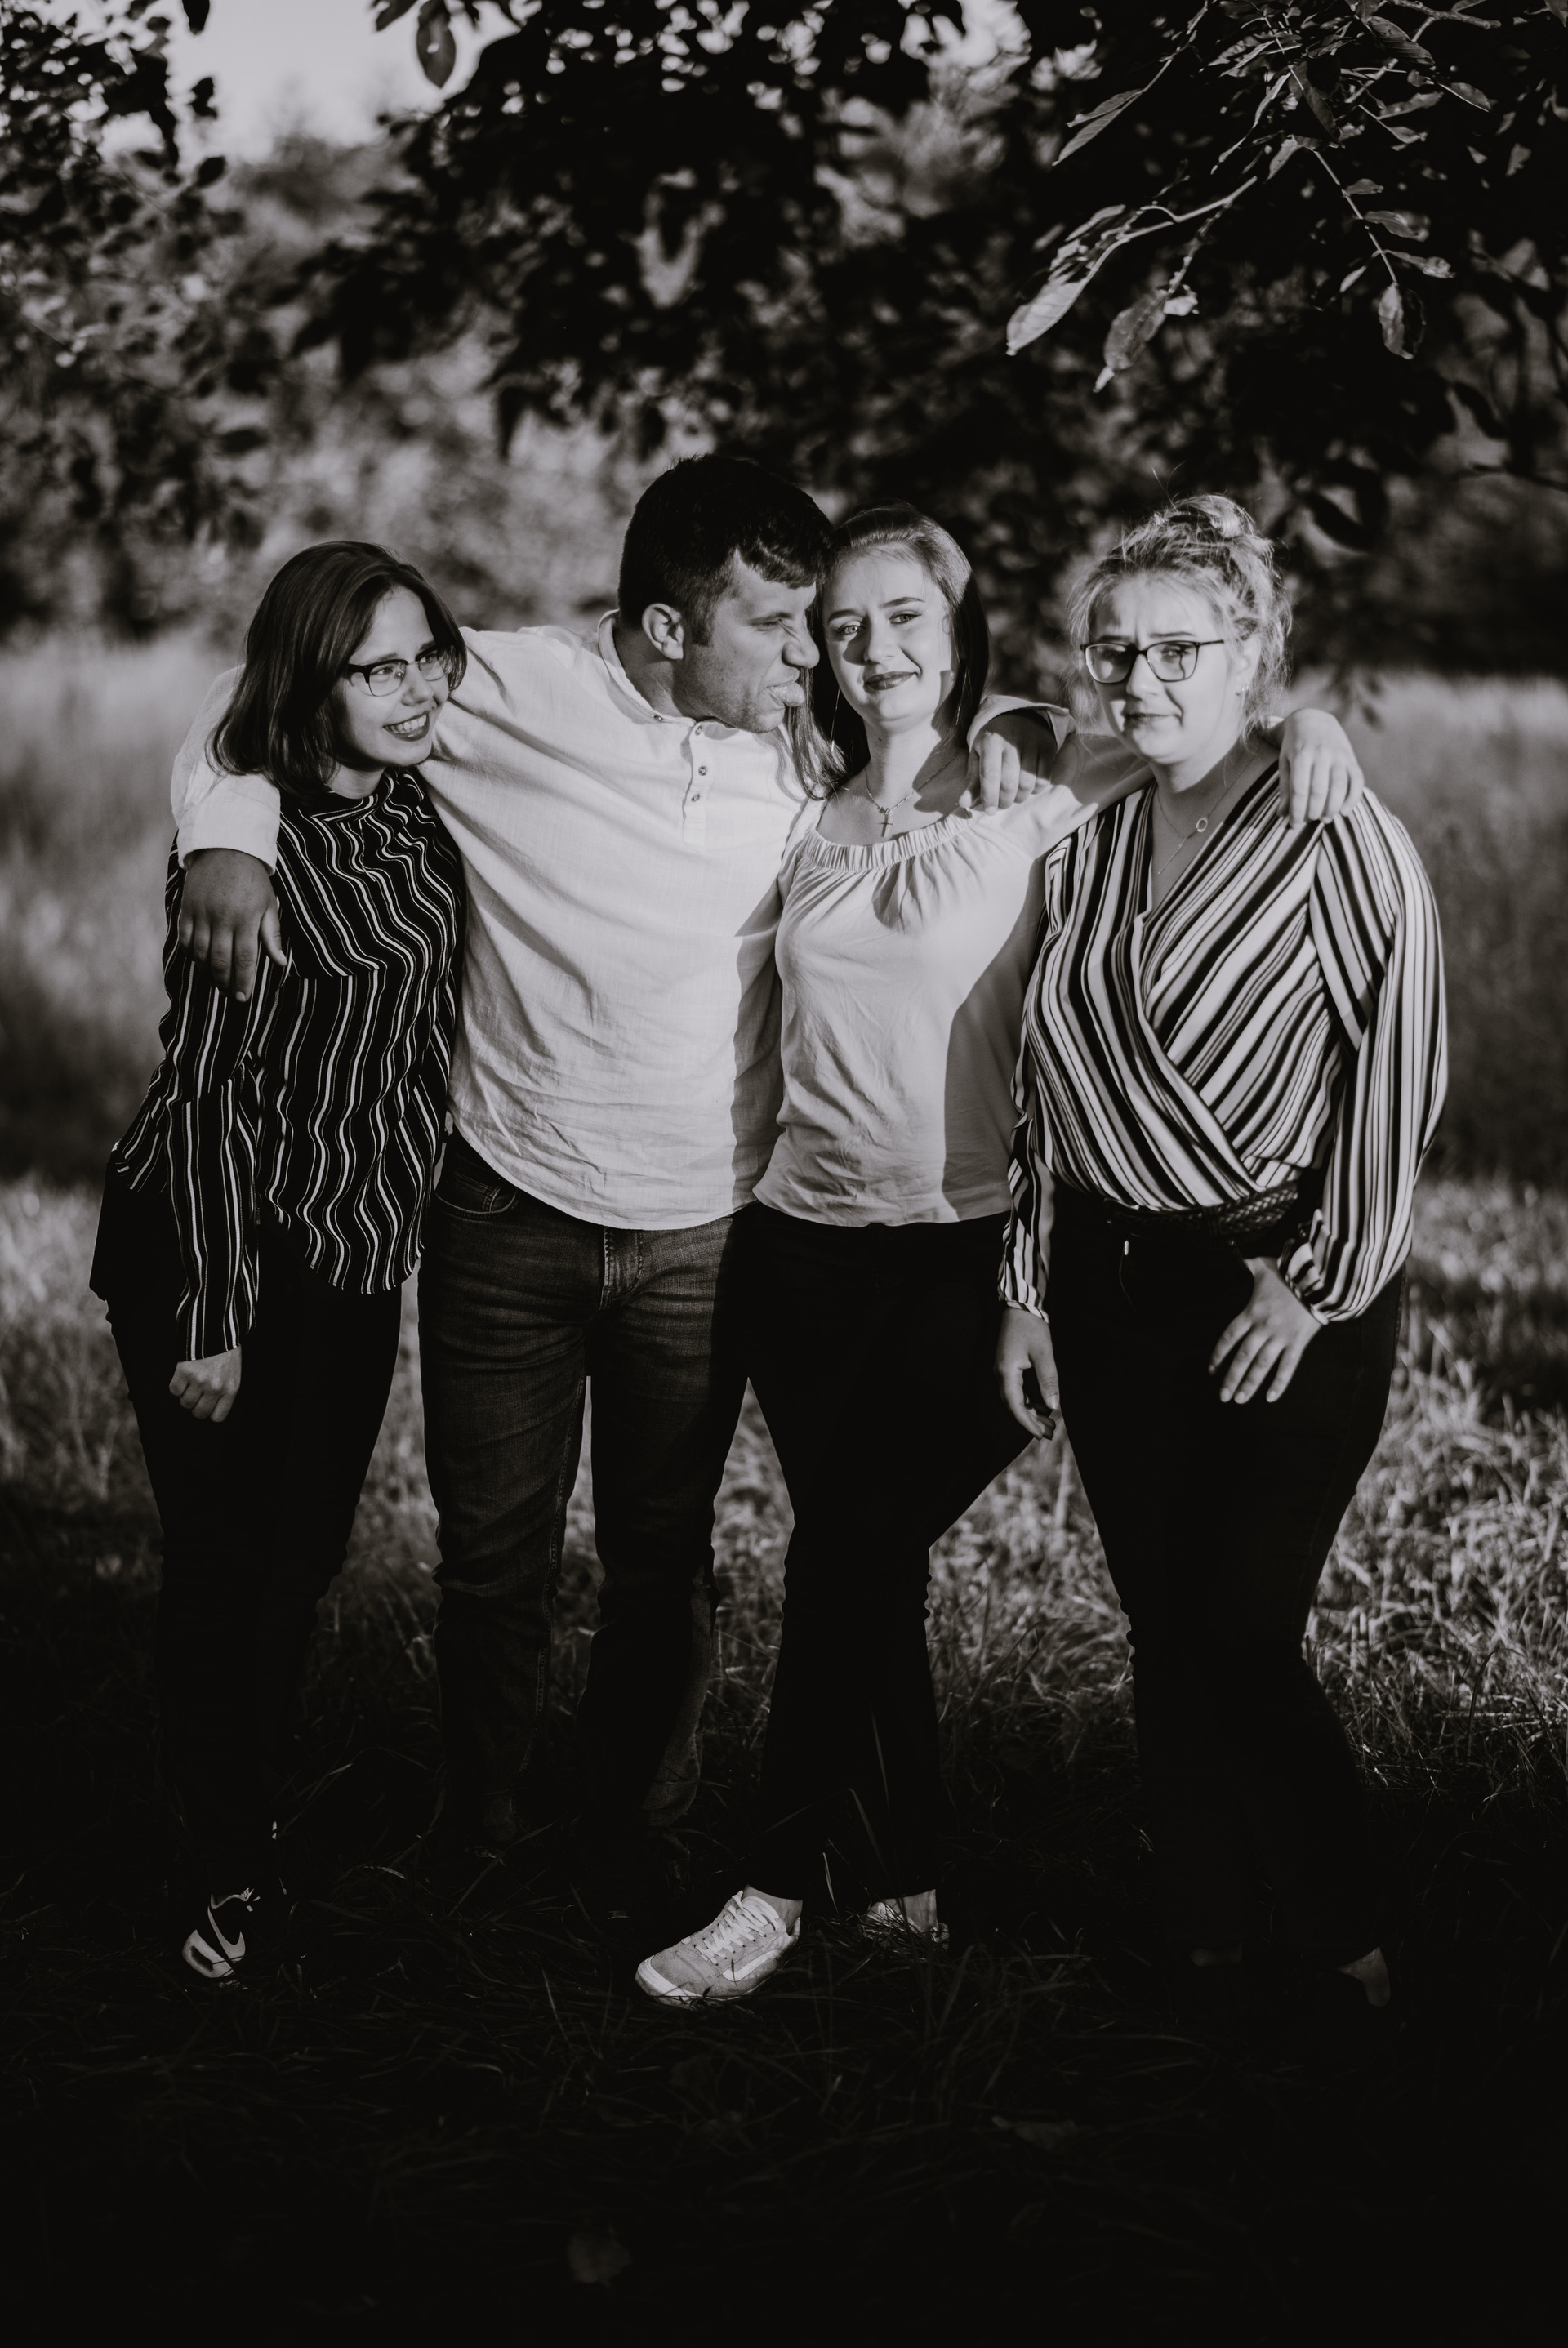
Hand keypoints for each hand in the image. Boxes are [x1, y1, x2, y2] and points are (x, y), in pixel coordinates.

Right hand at [169, 1346, 241, 1422]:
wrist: (216, 1329)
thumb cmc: (225, 1353)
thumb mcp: (233, 1374)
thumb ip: (224, 1392)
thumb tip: (210, 1410)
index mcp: (230, 1389)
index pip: (217, 1417)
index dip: (209, 1412)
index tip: (206, 1405)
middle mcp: (215, 1387)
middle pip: (199, 1413)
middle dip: (196, 1405)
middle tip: (197, 1393)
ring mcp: (199, 1380)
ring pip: (185, 1403)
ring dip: (185, 1395)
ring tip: (191, 1382)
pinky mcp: (184, 1371)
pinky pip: (174, 1390)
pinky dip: (176, 1385)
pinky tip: (183, 1375)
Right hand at [177, 849, 284, 1000]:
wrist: (225, 847)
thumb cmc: (252, 880)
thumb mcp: (269, 904)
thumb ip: (272, 935)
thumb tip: (280, 963)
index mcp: (245, 919)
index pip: (244, 959)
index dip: (243, 982)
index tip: (243, 997)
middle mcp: (221, 918)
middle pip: (220, 961)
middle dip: (225, 982)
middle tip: (230, 994)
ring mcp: (201, 913)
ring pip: (200, 953)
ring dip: (207, 972)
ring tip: (216, 982)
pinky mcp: (187, 908)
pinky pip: (184, 939)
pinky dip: (190, 954)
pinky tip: (199, 962)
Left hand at [965, 712, 1054, 810]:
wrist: (1018, 716)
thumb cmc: (993, 742)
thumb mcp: (978, 757)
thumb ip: (972, 781)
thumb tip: (963, 803)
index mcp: (990, 741)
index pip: (990, 775)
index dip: (989, 796)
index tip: (989, 811)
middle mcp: (1012, 740)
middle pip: (1009, 783)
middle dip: (1004, 801)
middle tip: (1001, 804)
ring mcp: (1032, 743)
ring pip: (1027, 784)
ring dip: (1020, 797)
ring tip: (1014, 796)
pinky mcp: (1048, 747)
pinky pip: (1043, 779)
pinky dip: (1035, 790)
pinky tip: (1028, 786)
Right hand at [995, 1304, 1059, 1436]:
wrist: (1020, 1305)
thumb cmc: (1031, 1326)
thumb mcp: (1043, 1353)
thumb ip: (1048, 1380)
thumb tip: (1053, 1406)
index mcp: (1006, 1373)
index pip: (1015, 1406)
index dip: (1027, 1423)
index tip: (1040, 1434)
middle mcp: (1000, 1375)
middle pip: (1012, 1406)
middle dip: (1029, 1421)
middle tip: (1048, 1432)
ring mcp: (1002, 1371)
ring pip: (1014, 1400)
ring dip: (1029, 1412)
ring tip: (1047, 1422)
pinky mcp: (1007, 1367)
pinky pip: (1015, 1390)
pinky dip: (1027, 1401)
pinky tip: (1040, 1405)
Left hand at [1209, 1258, 1319, 1403]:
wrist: (1319, 1276)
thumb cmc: (1290, 1270)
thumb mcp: (1262, 1265)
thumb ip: (1247, 1265)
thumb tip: (1235, 1255)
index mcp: (1251, 1312)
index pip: (1228, 1338)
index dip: (1218, 1355)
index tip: (1211, 1370)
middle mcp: (1262, 1327)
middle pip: (1242, 1357)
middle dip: (1231, 1378)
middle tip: (1222, 1396)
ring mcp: (1280, 1336)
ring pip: (1261, 1365)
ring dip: (1249, 1384)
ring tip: (1239, 1400)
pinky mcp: (1298, 1341)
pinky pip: (1288, 1366)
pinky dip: (1279, 1383)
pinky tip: (1270, 1397)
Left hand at [1276, 709, 1363, 827]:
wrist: (1314, 720)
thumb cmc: (1294, 747)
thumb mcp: (1284, 763)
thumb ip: (1284, 788)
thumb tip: (1282, 815)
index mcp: (1301, 755)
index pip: (1299, 790)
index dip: (1297, 810)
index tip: (1293, 824)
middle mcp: (1321, 754)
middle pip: (1319, 790)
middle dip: (1313, 811)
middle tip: (1309, 820)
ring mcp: (1339, 755)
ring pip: (1339, 786)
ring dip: (1332, 807)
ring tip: (1325, 818)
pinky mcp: (1351, 758)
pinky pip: (1357, 780)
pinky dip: (1353, 798)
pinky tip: (1344, 811)